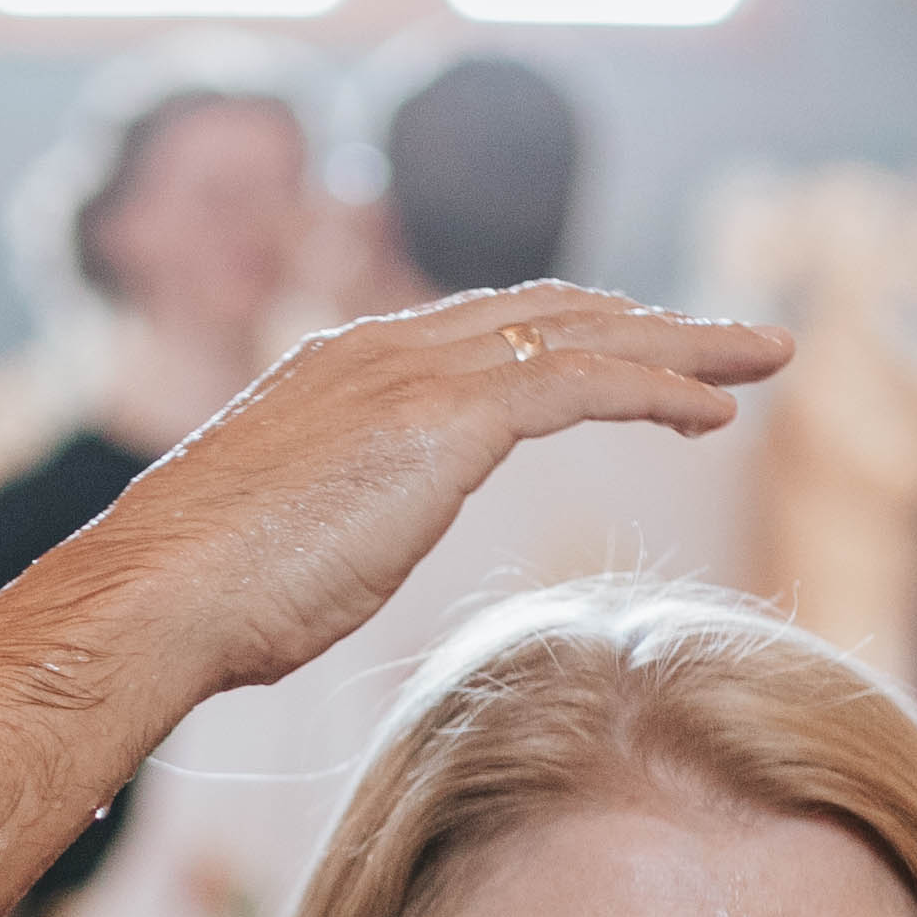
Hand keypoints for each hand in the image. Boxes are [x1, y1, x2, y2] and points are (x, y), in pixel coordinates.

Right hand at [46, 286, 781, 696]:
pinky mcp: (442, 417)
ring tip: (764, 356)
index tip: (639, 354)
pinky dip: (657, 388)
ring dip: (684, 342)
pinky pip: (581, 383)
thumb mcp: (279, 549)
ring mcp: (411, 373)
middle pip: (549, 312)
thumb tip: (323, 564)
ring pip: (584, 334)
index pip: (484, 331)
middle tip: (732, 339)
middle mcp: (383, 350)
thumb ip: (325, 528)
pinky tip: (714, 413)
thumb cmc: (197, 604)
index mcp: (343, 369)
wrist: (153, 599)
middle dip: (649, 321)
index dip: (574, 336)